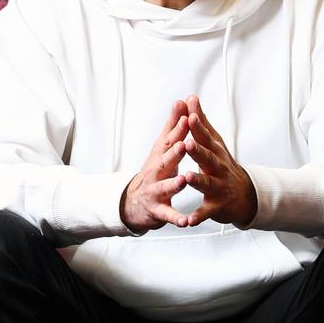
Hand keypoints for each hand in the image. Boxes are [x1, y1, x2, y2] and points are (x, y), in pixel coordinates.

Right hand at [120, 100, 190, 232]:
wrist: (135, 201)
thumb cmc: (155, 170)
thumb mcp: (163, 147)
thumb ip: (173, 125)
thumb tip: (181, 101)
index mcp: (161, 155)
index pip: (171, 139)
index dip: (179, 129)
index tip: (188, 116)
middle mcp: (156, 172)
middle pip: (165, 160)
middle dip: (175, 153)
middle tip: (185, 144)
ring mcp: (155, 191)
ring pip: (165, 187)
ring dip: (174, 184)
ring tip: (183, 180)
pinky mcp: (157, 210)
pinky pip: (168, 215)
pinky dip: (176, 218)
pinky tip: (186, 222)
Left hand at [183, 95, 256, 226]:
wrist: (244, 196)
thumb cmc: (222, 165)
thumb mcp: (213, 142)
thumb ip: (200, 121)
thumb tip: (190, 97)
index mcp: (214, 151)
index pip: (205, 136)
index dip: (197, 126)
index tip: (189, 114)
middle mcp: (218, 168)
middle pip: (208, 157)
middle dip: (198, 150)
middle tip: (188, 143)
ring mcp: (218, 187)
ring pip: (207, 183)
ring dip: (197, 180)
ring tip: (187, 177)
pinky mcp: (216, 206)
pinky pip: (205, 212)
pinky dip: (198, 217)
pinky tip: (189, 221)